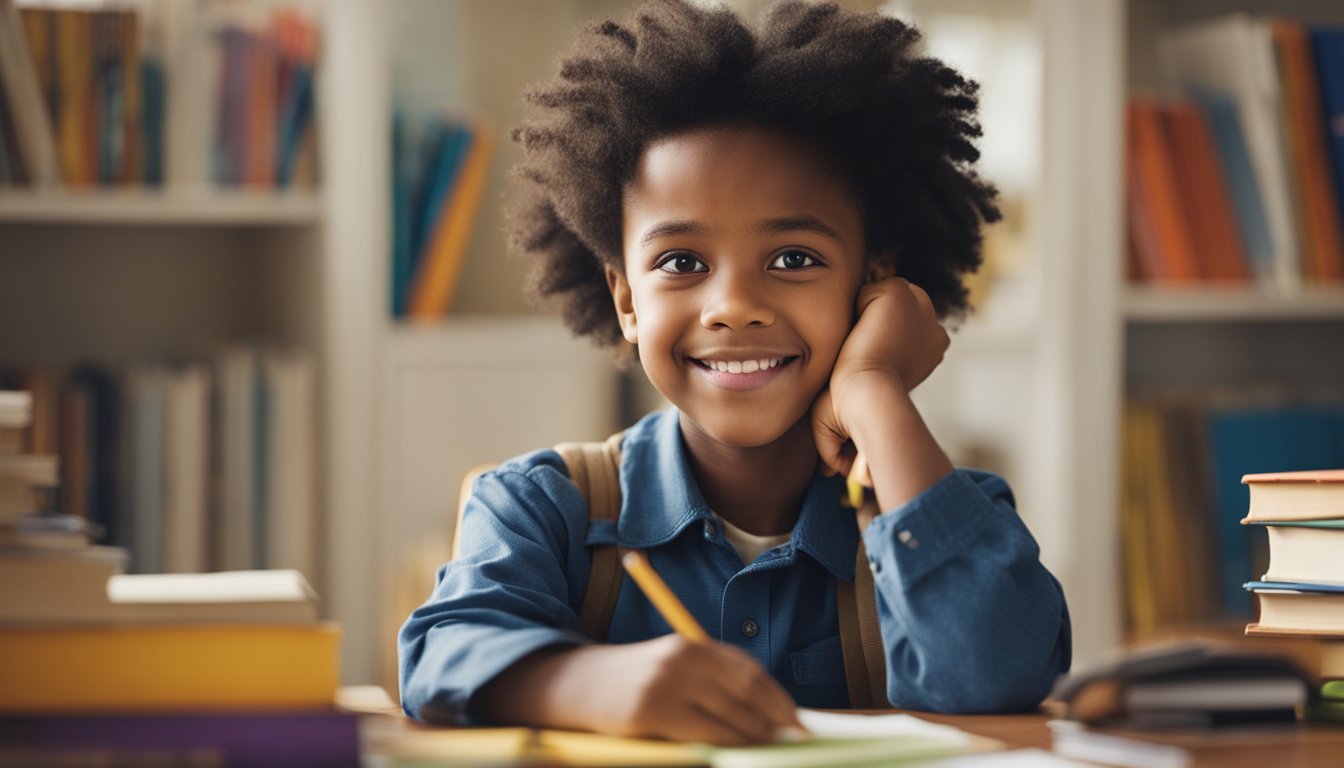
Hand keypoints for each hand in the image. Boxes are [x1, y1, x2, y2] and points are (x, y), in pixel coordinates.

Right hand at [584, 635, 803, 744]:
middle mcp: (681, 659)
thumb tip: (765, 711)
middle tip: (792, 739)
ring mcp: (666, 684)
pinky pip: (704, 732)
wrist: (580, 686)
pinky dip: (728, 743)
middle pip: (744, 691)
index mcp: (692, 645)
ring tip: (770, 748)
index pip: (748, 671)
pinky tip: (738, 751)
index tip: (795, 718)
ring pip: (728, 715)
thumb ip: (713, 680)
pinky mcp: (652, 711)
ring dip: (755, 736)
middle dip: (773, 718)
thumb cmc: (636, 682)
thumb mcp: (674, 668)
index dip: (777, 697)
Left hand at [811, 278, 947, 479]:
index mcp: (931, 351)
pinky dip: (857, 307)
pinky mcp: (900, 294)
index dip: (872, 342)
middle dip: (870, 327)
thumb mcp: (861, 419)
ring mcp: (921, 307)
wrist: (868, 400)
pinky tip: (858, 331)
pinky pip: (867, 291)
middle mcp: (933, 328)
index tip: (862, 362)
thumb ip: (852, 433)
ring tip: (856, 346)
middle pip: (887, 313)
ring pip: (877, 300)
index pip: (894, 331)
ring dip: (862, 318)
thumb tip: (833, 473)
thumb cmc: (860, 416)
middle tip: (856, 355)